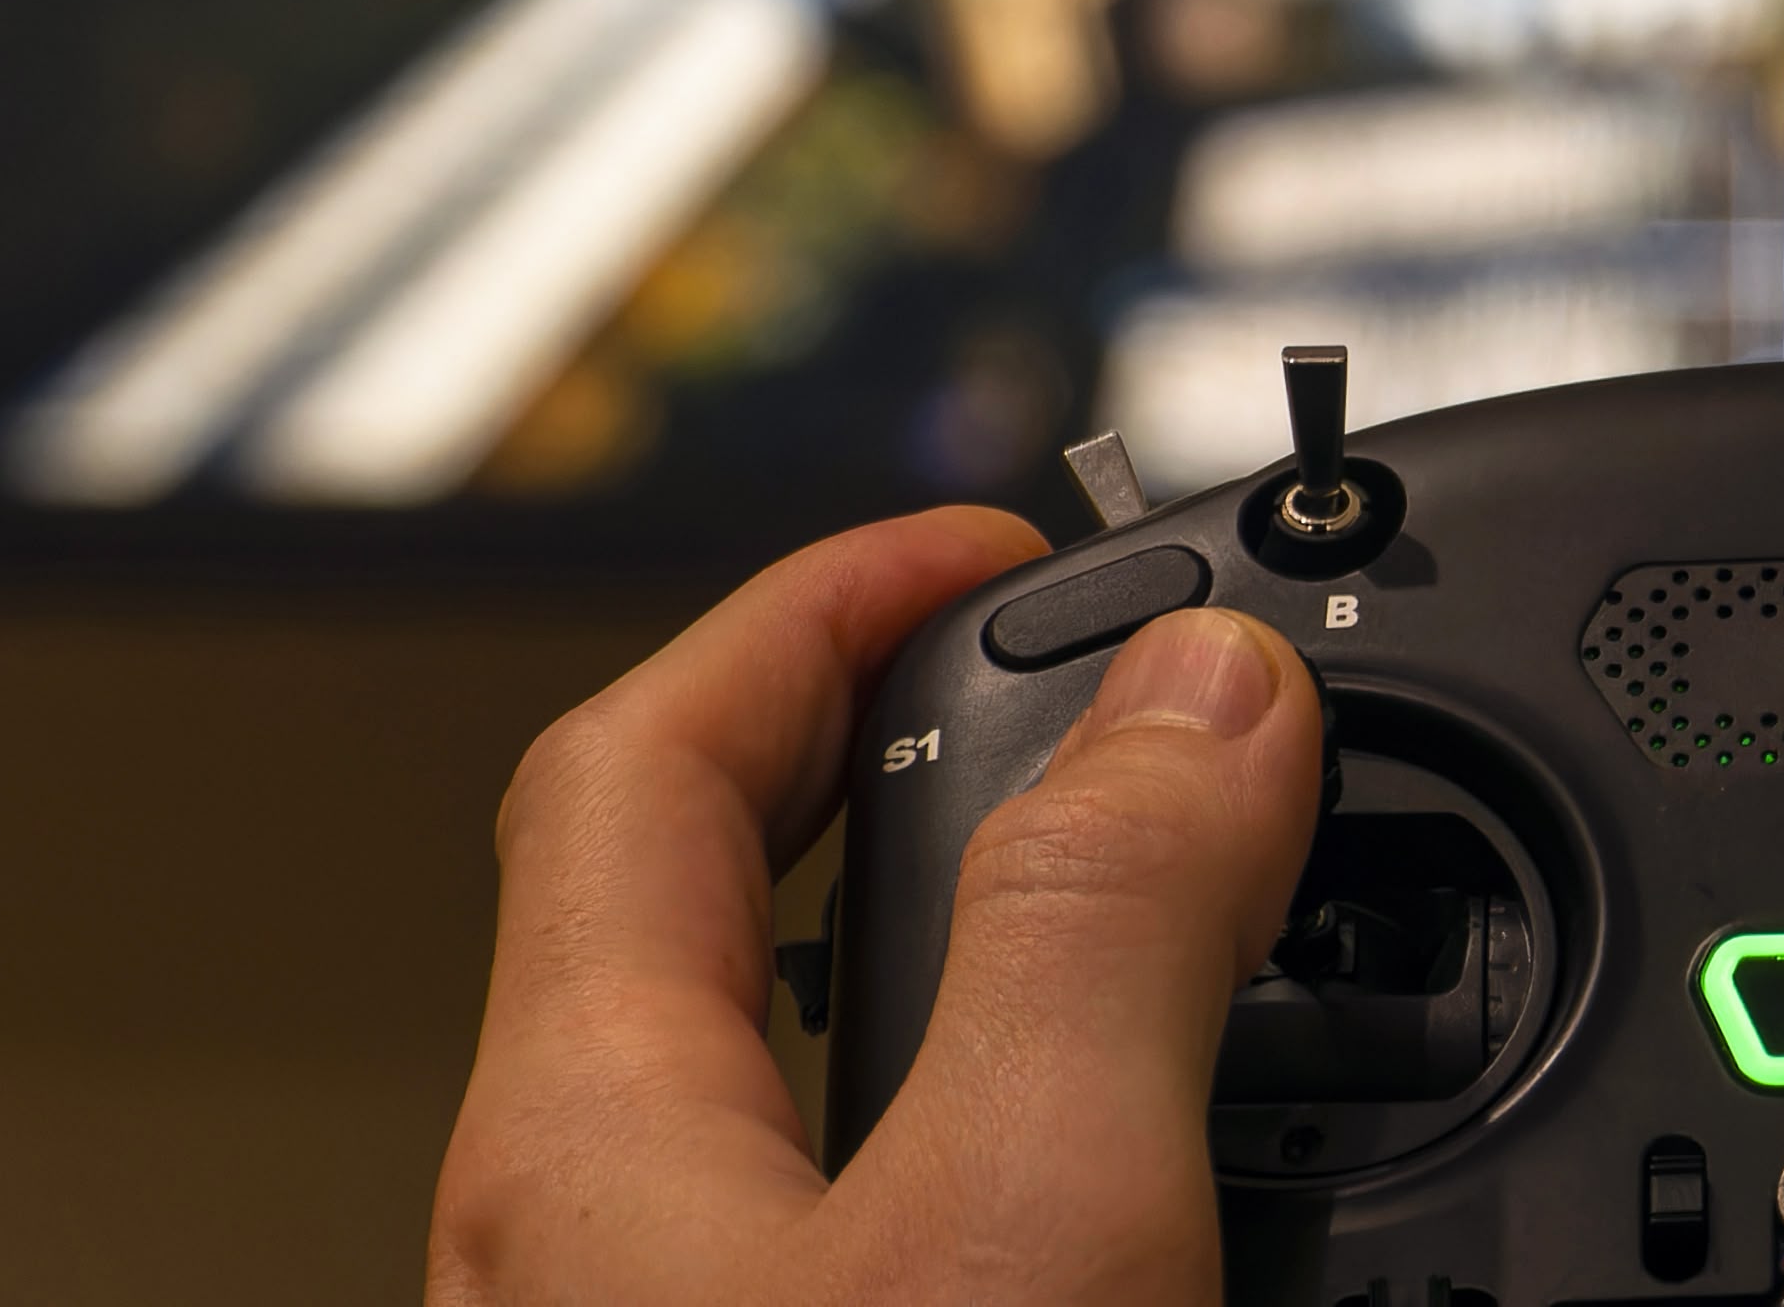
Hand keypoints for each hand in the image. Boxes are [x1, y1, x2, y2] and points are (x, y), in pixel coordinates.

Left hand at [430, 508, 1322, 1306]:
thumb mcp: (1028, 1222)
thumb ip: (1107, 935)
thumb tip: (1196, 694)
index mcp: (588, 1141)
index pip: (641, 758)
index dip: (824, 605)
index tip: (992, 548)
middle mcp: (587, 1248)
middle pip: (697, 908)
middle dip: (888, 758)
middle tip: (1067, 700)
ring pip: (777, 1087)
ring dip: (949, 962)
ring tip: (1123, 924)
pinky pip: (852, 1223)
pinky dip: (990, 1136)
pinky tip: (1104, 1187)